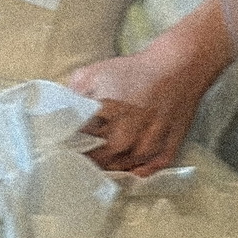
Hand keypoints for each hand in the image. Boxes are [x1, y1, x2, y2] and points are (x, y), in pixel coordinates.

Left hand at [68, 38, 217, 177]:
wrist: (179, 65)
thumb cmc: (134, 70)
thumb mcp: (93, 74)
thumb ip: (71, 94)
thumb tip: (58, 110)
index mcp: (105, 122)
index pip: (79, 145)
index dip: (69, 147)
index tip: (62, 146)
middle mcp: (126, 139)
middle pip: (100, 162)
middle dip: (87, 160)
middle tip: (79, 158)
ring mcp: (149, 146)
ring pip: (123, 168)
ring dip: (111, 168)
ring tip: (100, 165)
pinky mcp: (169, 148)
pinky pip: (151, 169)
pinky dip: (140, 172)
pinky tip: (130, 170)